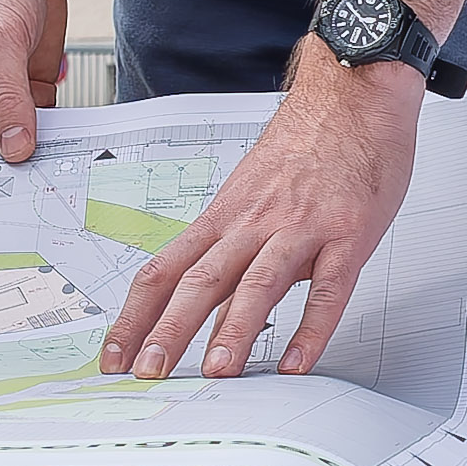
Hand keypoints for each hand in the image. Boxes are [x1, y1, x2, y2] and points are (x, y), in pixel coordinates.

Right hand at [0, 0, 72, 166]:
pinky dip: (58, 134)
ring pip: (21, 137)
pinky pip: (46, 122)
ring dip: (38, 153)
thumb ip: (9, 97)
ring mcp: (5, 94)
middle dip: (8, 166)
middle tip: (30, 199)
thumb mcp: (0, 43)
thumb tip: (16, 147)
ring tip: (54, 182)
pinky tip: (71, 153)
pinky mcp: (32, 88)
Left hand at [105, 50, 421, 383]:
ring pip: (258, 284)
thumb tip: (211, 310)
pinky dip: (312, 328)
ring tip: (216, 372)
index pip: (163, 271)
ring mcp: (300, 230)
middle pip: (200, 280)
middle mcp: (253, 224)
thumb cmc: (307, 146)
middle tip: (147, 372)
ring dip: (235, 330)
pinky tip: (299, 361)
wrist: (353, 93)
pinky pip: (329, 289)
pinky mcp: (347, 235)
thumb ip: (233, 250)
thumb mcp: (253, 193)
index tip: (113, 355)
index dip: (135, 316)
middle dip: (169, 329)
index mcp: (224, 217)